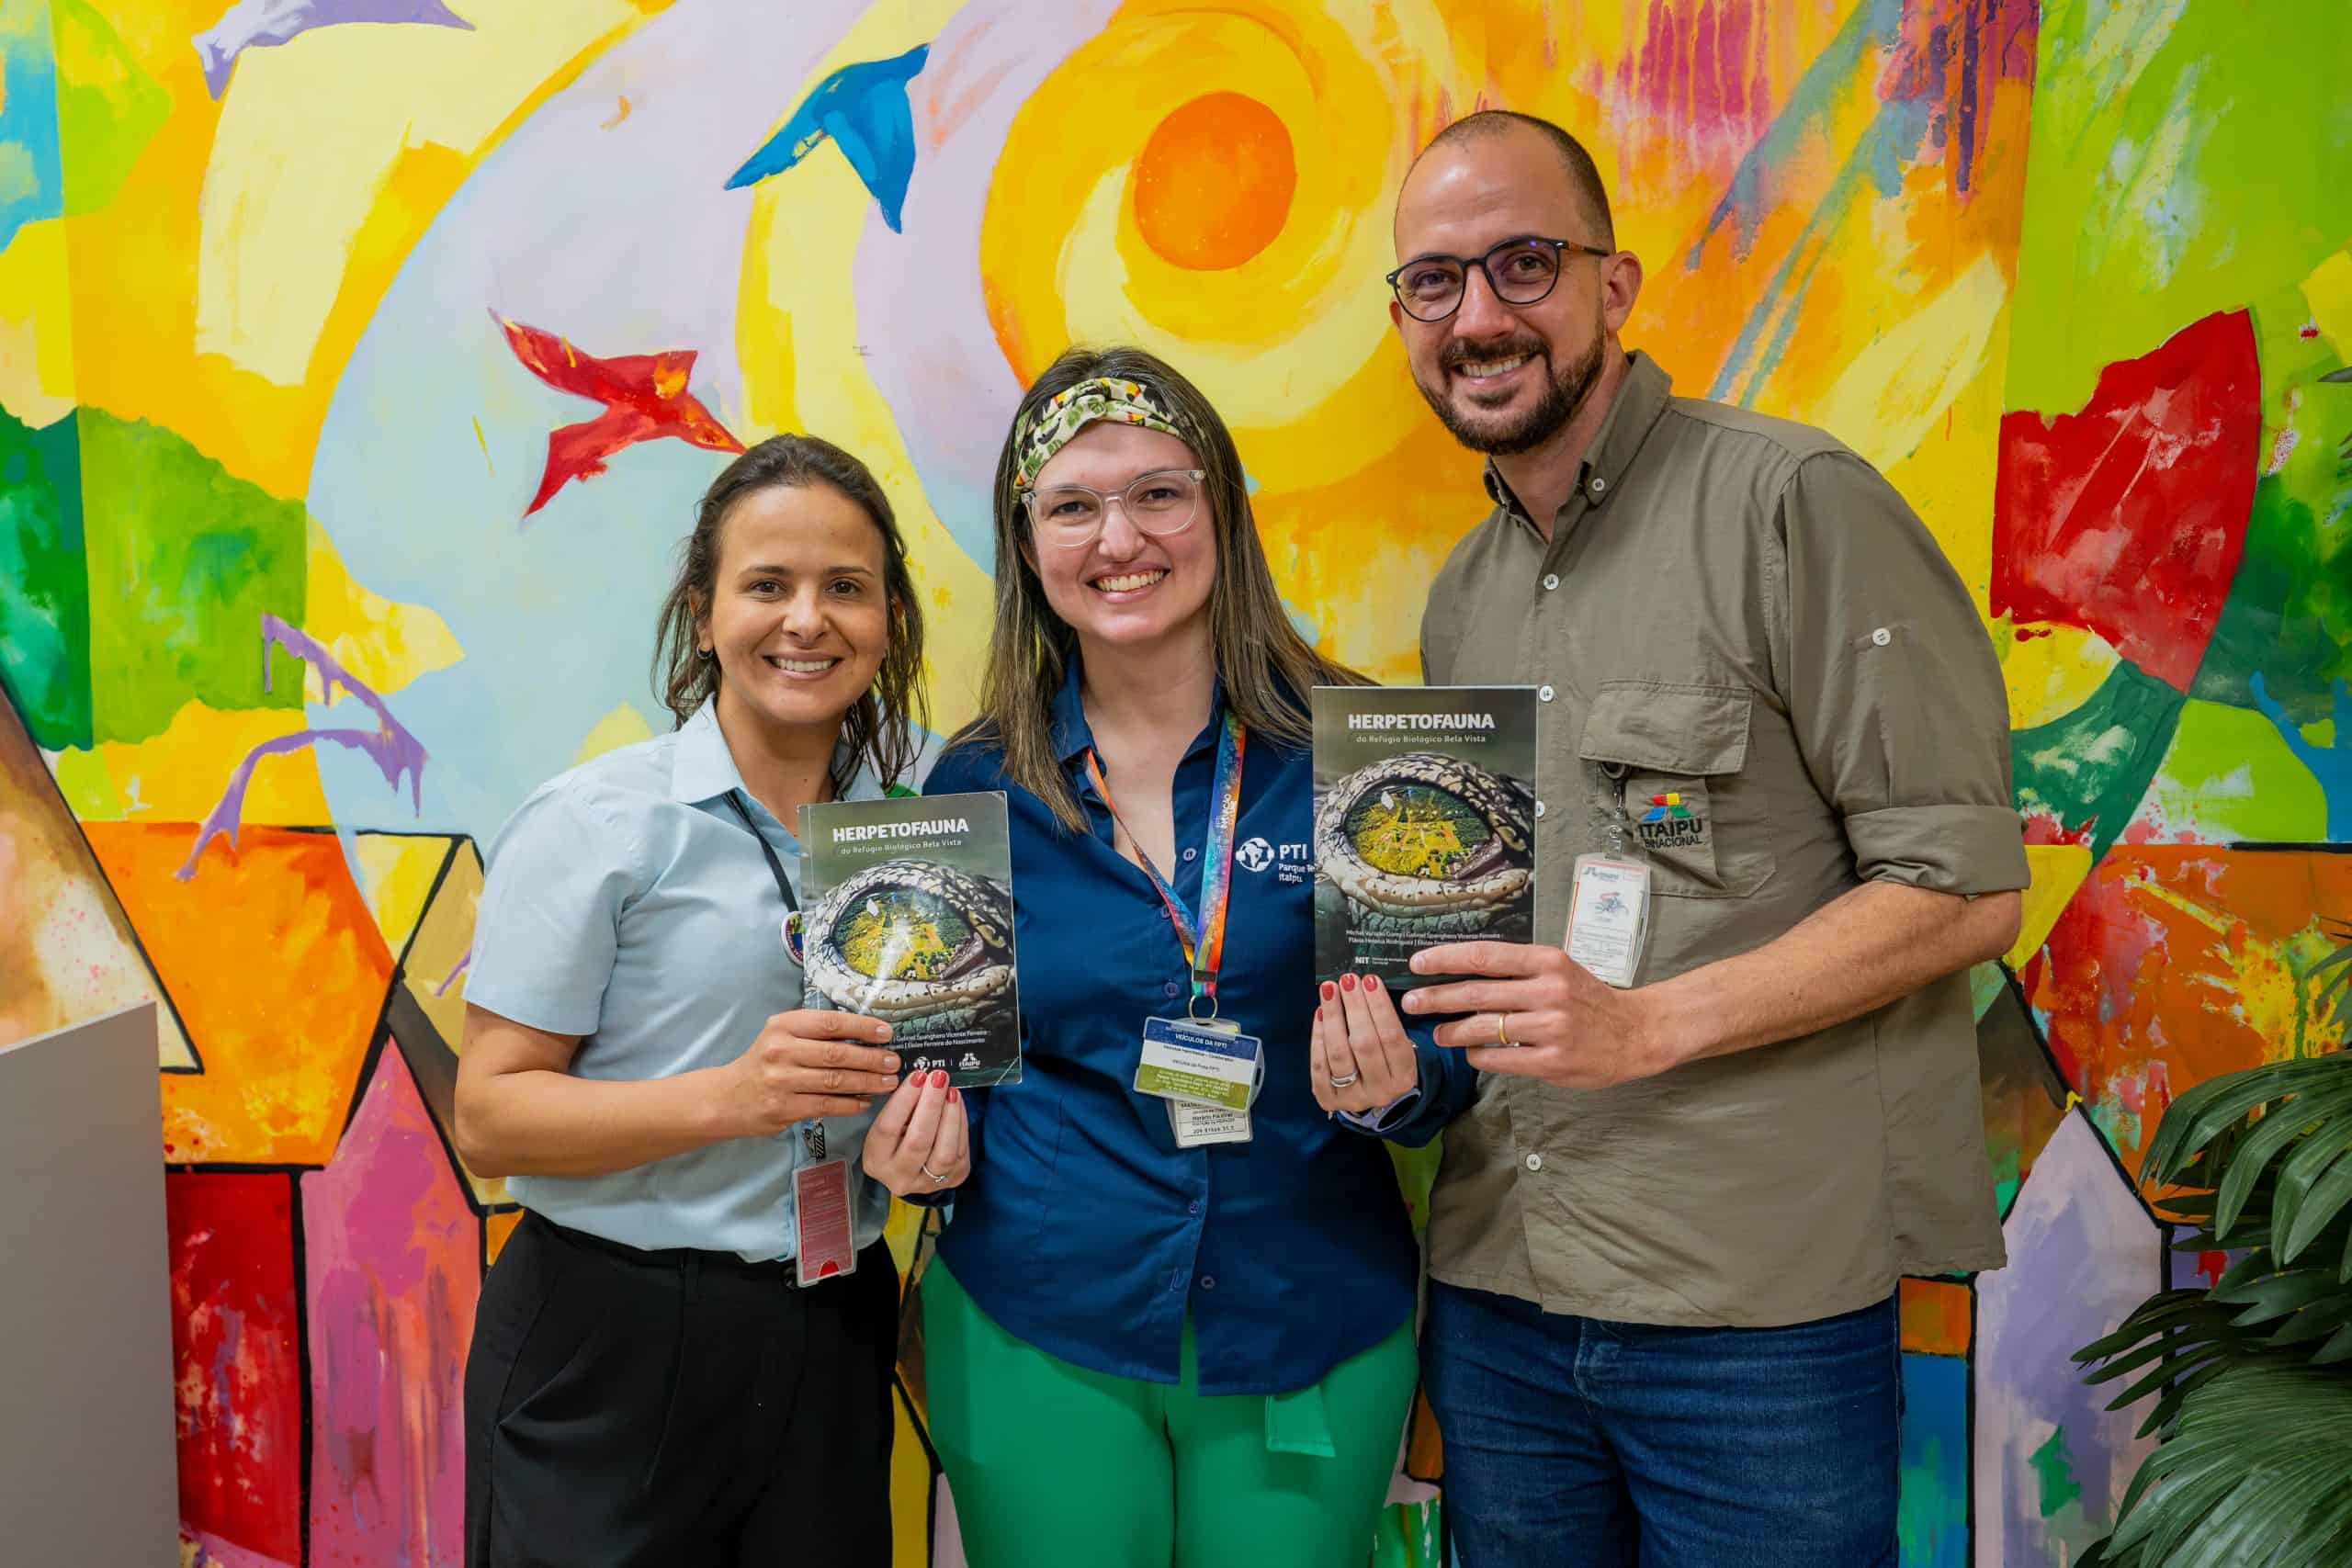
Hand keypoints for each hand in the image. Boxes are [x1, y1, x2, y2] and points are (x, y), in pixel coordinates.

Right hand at [720, 1009, 900, 1136]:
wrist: (727, 1098)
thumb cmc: (765, 1062)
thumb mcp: (783, 1037)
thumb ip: (816, 1034)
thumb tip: (866, 1034)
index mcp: (783, 1026)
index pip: (830, 1023)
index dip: (862, 1027)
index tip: (886, 1033)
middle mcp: (780, 1051)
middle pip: (837, 1054)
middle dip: (871, 1058)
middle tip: (894, 1061)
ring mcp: (781, 1081)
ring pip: (835, 1081)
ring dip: (867, 1082)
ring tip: (888, 1082)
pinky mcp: (783, 1108)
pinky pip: (826, 1105)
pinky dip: (850, 1104)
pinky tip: (865, 1102)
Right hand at [862, 1070, 969, 1196]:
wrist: (912, 1170)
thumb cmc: (897, 1140)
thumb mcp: (889, 1125)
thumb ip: (902, 1108)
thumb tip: (924, 1080)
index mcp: (876, 1161)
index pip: (887, 1128)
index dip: (904, 1100)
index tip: (918, 1076)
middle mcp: (900, 1177)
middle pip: (918, 1142)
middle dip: (931, 1105)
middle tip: (938, 1078)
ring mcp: (928, 1183)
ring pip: (945, 1152)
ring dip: (950, 1116)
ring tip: (951, 1091)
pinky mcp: (953, 1179)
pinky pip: (961, 1150)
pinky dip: (961, 1123)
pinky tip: (957, 1104)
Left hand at [1310, 973, 1421, 1116]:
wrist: (1371, 1096)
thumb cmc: (1385, 1062)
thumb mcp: (1398, 1048)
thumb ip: (1384, 1024)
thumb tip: (1364, 986)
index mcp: (1404, 1076)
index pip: (1391, 1037)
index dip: (1379, 1007)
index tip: (1369, 981)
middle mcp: (1381, 1090)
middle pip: (1364, 1044)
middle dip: (1354, 1007)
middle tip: (1347, 980)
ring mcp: (1353, 1097)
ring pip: (1339, 1053)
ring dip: (1333, 1017)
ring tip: (1329, 990)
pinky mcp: (1329, 1100)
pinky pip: (1319, 1066)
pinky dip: (1318, 1037)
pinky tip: (1320, 1014)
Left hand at [1402, 941, 1668, 1089]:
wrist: (1635, 1033)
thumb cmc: (1588, 999)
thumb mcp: (1558, 970)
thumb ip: (1517, 971)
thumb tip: (1462, 974)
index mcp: (1547, 961)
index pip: (1484, 956)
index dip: (1445, 959)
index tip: (1417, 963)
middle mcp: (1548, 991)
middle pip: (1476, 993)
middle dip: (1436, 998)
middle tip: (1411, 1002)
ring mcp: (1551, 1028)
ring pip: (1483, 1028)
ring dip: (1452, 1031)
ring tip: (1437, 1033)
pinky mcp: (1551, 1061)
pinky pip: (1499, 1058)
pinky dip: (1478, 1056)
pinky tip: (1470, 1053)